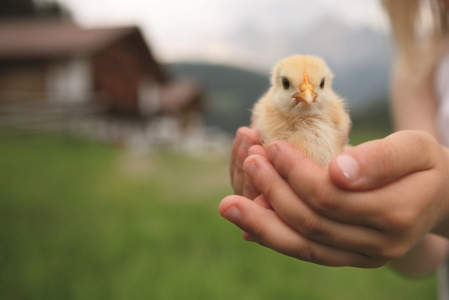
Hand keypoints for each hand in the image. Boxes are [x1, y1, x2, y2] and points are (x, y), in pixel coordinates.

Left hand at [219, 131, 448, 267]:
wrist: (439, 196)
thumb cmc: (424, 165)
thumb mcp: (415, 148)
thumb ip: (381, 159)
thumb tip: (338, 171)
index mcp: (394, 214)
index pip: (329, 196)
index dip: (294, 172)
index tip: (272, 145)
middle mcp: (377, 245)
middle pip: (310, 223)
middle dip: (272, 191)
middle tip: (249, 161)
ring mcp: (360, 257)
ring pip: (302, 246)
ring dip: (262, 224)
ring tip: (228, 206)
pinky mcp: (347, 257)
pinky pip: (306, 252)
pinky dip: (275, 238)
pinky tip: (247, 226)